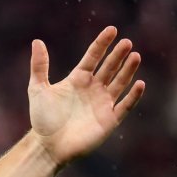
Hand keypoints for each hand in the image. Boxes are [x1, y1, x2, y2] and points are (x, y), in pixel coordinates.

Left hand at [28, 26, 145, 167]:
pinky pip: (125, 106)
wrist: (47, 146)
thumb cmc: (42, 119)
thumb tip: (37, 42)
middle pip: (109, 67)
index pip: (93, 57)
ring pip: (119, 83)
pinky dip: (133, 96)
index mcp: (78, 80)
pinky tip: (140, 84)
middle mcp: (93, 89)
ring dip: (128, 70)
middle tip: (126, 42)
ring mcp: (102, 104)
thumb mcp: (37, 89)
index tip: (112, 30)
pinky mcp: (109, 120)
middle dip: (118, 55)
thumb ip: (39, 66)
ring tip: (135, 56)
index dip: (102, 44)